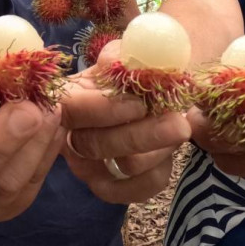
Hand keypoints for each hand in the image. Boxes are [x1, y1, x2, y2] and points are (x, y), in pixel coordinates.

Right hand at [61, 42, 189, 203]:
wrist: (124, 103)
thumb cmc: (117, 78)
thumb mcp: (116, 59)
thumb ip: (119, 56)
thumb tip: (122, 63)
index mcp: (64, 103)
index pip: (73, 110)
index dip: (106, 109)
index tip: (140, 103)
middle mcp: (69, 140)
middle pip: (98, 146)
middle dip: (144, 135)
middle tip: (180, 123)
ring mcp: (87, 169)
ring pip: (124, 168)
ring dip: (160, 148)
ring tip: (179, 127)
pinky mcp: (109, 189)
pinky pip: (138, 189)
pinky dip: (160, 171)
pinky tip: (168, 152)